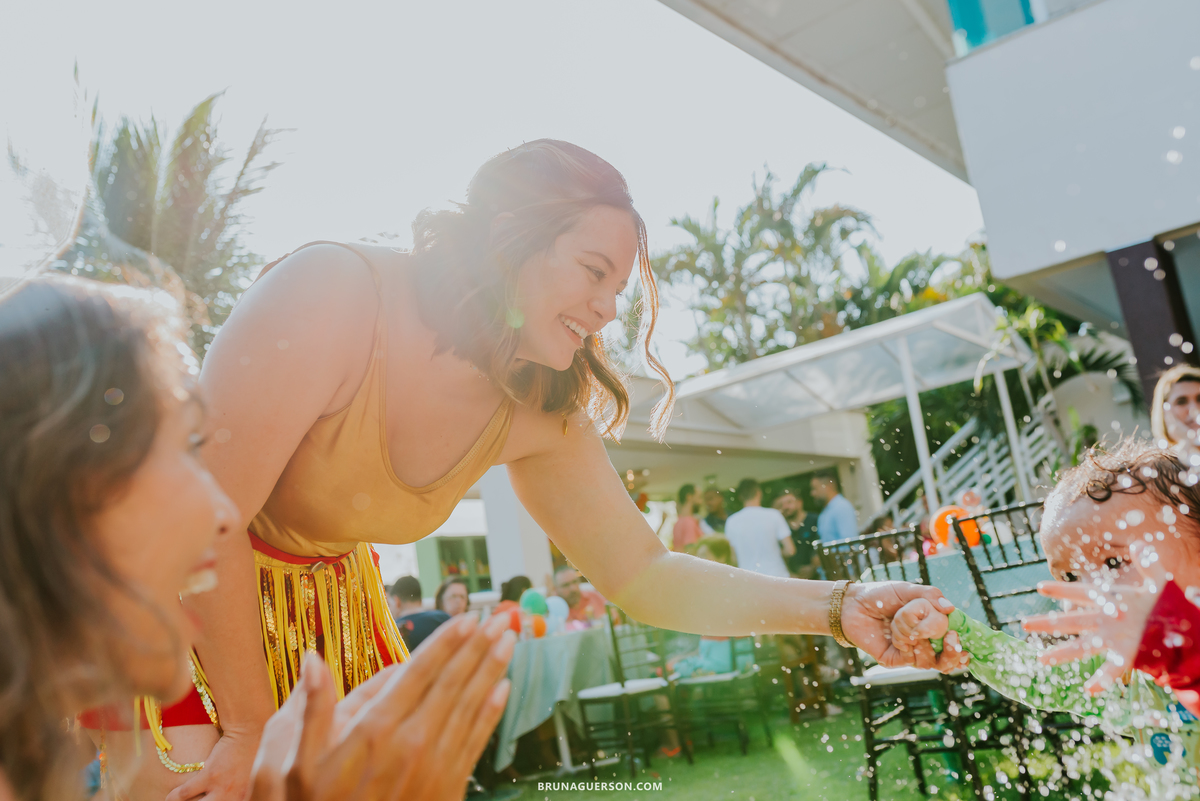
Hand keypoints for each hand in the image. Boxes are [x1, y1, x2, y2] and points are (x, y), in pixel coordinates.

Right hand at [165, 723, 261, 800]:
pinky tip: (170, 797)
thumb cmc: (248, 756)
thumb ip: (234, 794)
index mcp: (242, 800)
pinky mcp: (209, 776)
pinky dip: (173, 797)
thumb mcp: (246, 782)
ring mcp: (222, 789)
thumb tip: (217, 797)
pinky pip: (183, 794)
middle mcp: (233, 799)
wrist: (249, 733)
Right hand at [250, 611, 514, 800]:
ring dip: (491, 671)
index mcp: (374, 730)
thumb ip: (309, 710)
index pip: (419, 673)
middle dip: (478, 647)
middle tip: (502, 619)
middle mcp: (411, 744)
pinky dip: (492, 712)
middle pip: (452, 683)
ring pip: (469, 707)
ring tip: (509, 642)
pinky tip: (504, 690)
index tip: (466, 618)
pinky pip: (475, 741)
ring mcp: (433, 768)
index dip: (445, 643)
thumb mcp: (288, 765)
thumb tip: (312, 660)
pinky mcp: (447, 789)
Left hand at [840, 582, 962, 670]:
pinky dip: (908, 646)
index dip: (961, 645)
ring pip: (931, 661)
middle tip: (950, 637)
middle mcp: (924, 641)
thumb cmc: (880, 595)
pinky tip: (897, 636)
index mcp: (930, 624)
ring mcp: (911, 652)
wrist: (852, 604)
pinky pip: (913, 661)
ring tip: (903, 625)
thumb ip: (930, 596)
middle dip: (952, 652)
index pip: (954, 640)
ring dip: (920, 639)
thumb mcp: (907, 590)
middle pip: (948, 659)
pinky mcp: (896, 660)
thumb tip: (951, 608)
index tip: (960, 637)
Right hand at [1022, 541, 1163, 694]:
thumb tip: (1141, 545)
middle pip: (1071, 622)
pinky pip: (1112, 668)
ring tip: (1040, 660)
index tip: (1040, 587)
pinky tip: (1091, 689)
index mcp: (1109, 601)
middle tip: (1023, 624)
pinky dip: (1102, 679)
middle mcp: (1105, 621)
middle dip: (1047, 623)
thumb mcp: (1158, 581)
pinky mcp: (1127, 655)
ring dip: (1061, 653)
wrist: (1178, 627)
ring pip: (1082, 647)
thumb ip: (1149, 564)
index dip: (1062, 591)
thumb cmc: (1164, 603)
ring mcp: (1113, 640)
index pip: (1082, 594)